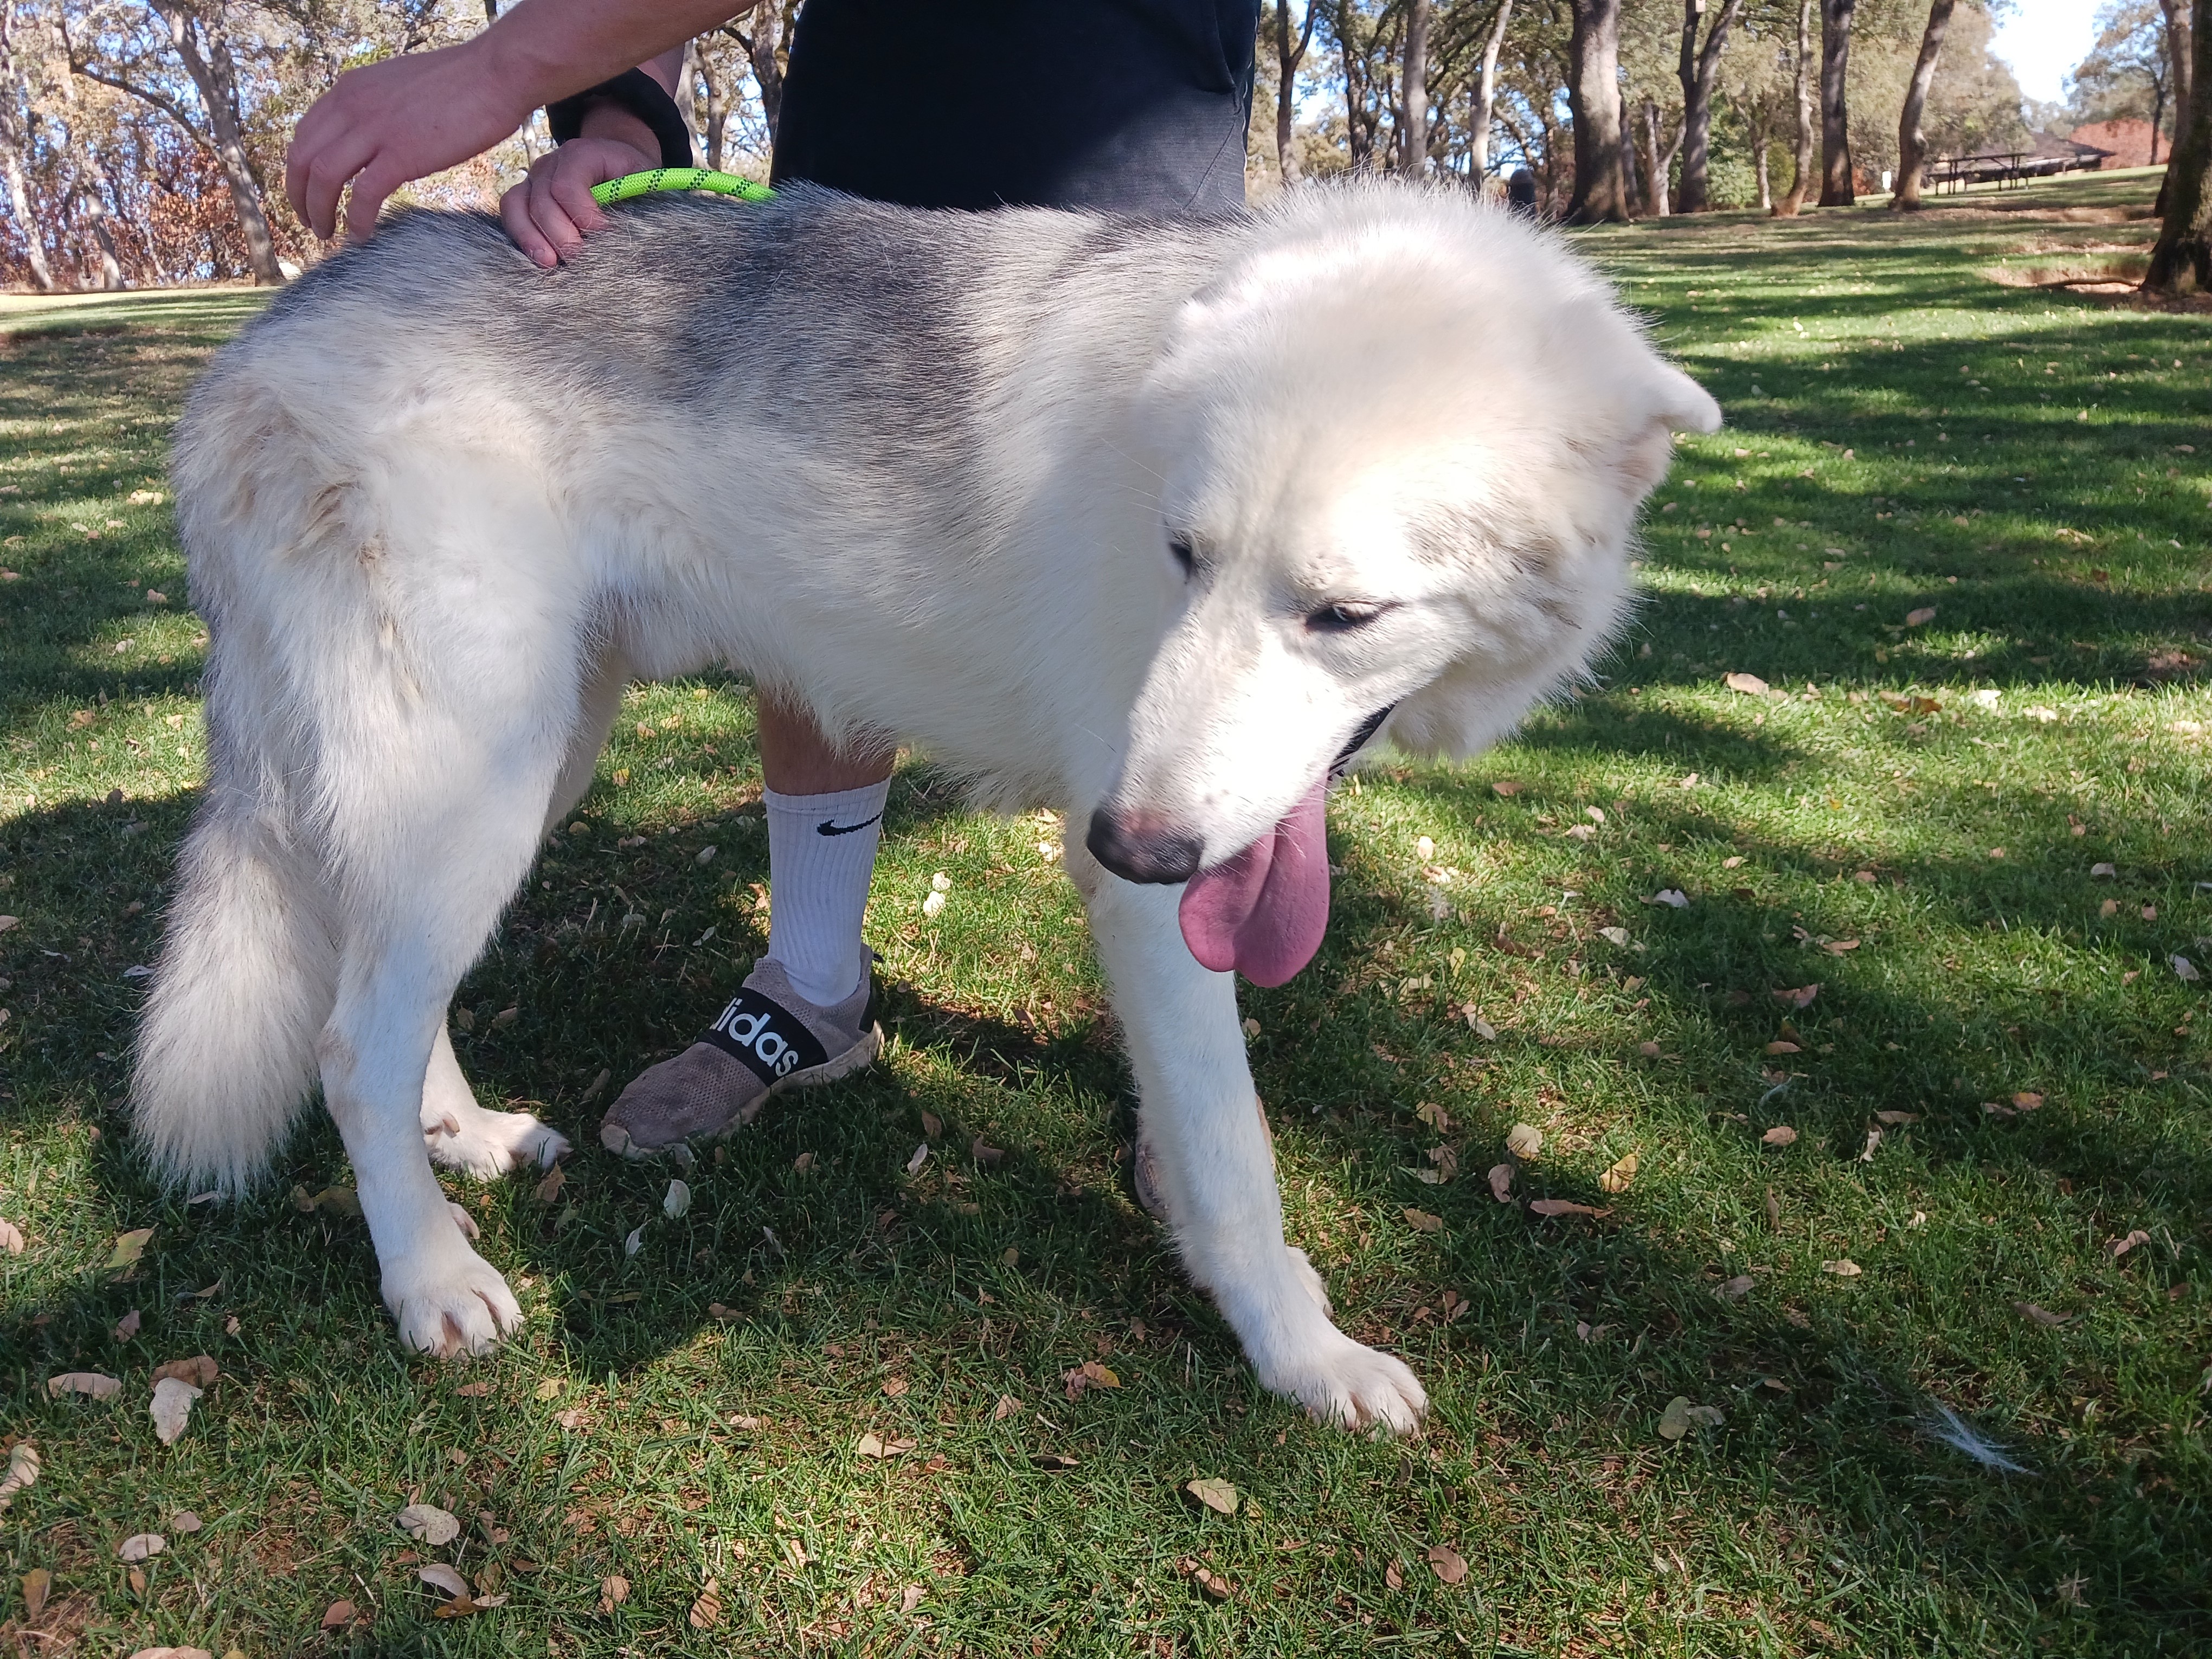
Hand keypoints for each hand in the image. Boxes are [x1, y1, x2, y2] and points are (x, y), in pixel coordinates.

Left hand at [287, 40, 533, 242]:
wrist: (493, 75)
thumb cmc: (460, 82)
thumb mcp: (398, 86)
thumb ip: (376, 107)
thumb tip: (374, 134)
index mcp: (350, 90)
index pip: (304, 134)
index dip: (297, 170)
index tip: (306, 193)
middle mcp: (353, 106)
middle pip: (303, 158)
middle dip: (299, 197)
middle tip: (310, 222)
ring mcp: (375, 130)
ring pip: (324, 177)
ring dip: (319, 211)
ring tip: (327, 233)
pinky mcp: (402, 154)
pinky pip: (364, 194)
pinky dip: (357, 219)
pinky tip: (362, 234)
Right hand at [500, 134, 658, 266]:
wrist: (618, 165)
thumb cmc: (633, 178)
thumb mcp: (643, 180)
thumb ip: (636, 199)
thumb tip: (626, 232)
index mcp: (583, 154)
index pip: (568, 184)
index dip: (582, 213)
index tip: (601, 234)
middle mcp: (552, 163)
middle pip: (542, 199)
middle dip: (560, 234)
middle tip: (578, 258)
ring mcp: (534, 179)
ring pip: (517, 205)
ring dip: (532, 238)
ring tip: (550, 263)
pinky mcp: (524, 197)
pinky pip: (511, 214)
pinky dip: (521, 237)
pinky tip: (539, 258)